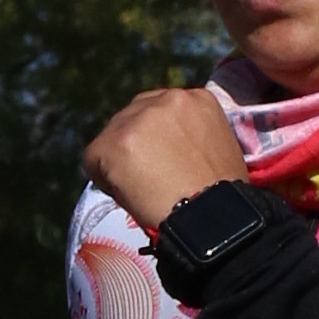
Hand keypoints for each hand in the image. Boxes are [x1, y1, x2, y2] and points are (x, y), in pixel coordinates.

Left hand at [84, 85, 249, 235]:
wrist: (213, 219)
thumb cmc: (225, 198)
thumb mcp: (220, 149)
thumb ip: (192, 137)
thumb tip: (166, 150)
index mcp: (198, 99)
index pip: (162, 110)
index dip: (159, 139)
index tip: (164, 162)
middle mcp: (167, 99)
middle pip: (133, 117)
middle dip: (137, 145)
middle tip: (148, 178)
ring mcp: (138, 119)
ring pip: (112, 138)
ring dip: (121, 162)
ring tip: (142, 191)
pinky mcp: (114, 142)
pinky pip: (93, 159)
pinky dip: (104, 180)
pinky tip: (128, 197)